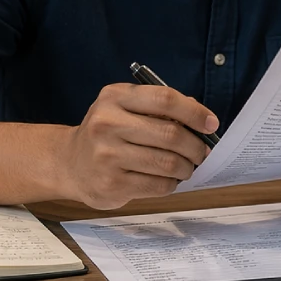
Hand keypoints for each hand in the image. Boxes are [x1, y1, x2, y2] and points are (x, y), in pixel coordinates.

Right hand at [58, 84, 218, 209]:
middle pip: (170, 133)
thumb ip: (160, 108)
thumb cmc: (109, 132)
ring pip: (168, 162)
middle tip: (202, 152)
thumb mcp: (126, 107)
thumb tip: (203, 120)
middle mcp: (107, 123)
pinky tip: (169, 179)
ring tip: (187, 167)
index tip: (211, 124)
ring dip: (187, 167)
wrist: (69, 163)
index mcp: (115, 97)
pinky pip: (158, 185)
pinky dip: (172, 183)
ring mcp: (107, 155)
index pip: (165, 99)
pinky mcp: (111, 184)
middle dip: (195, 146)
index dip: (194, 112)